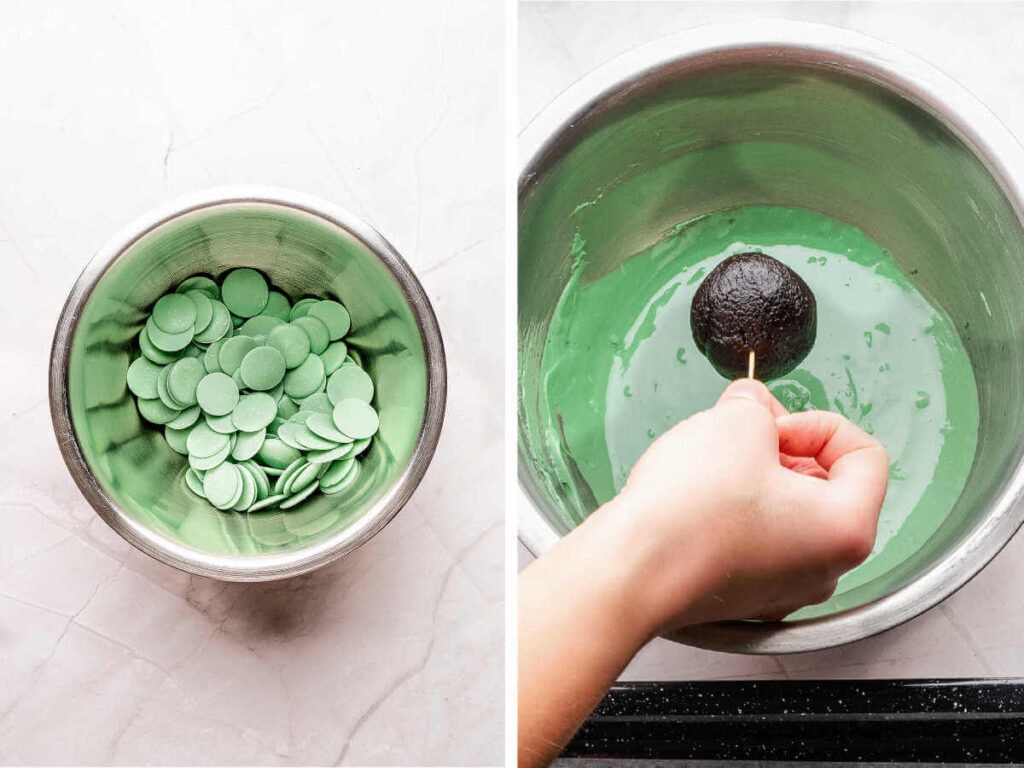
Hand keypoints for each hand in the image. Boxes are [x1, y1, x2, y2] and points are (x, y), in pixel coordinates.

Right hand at [593, 378, 888, 633]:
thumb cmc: (691, 512)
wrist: (632, 571)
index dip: (817, 425)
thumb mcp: (735, 425)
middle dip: (783, 448)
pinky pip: (753, 542)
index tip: (772, 425)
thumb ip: (755, 405)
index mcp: (847, 528)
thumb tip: (751, 405)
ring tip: (710, 459)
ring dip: (756, 478)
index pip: (865, 456)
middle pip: (826, 486)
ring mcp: (781, 589)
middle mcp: (824, 569)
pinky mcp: (741, 598)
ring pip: (786, 515)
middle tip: (739, 431)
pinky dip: (733, 513)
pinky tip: (696, 496)